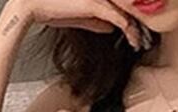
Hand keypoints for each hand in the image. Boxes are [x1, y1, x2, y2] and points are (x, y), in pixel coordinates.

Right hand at [15, 0, 143, 49]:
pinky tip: (135, 41)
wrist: (32, 4)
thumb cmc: (48, 8)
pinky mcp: (97, 5)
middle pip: (127, 5)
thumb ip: (94, 21)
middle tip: (145, 37)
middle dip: (138, 22)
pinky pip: (121, 19)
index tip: (137, 31)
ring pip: (128, 12)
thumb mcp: (76, 16)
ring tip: (142, 42)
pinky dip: (130, 32)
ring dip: (137, 29)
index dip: (131, 17)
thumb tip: (110, 28)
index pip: (120, 4)